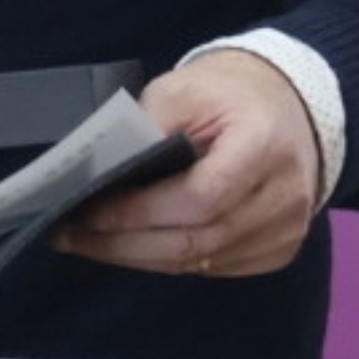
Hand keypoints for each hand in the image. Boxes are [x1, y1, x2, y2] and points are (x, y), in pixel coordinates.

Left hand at [53, 45, 323, 284]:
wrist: (286, 105)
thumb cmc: (227, 93)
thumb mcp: (181, 89)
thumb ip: (146, 130)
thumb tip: (100, 175)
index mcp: (263, 144)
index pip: (199, 198)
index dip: (139, 212)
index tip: (87, 210)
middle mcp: (284, 195)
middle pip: (197, 241)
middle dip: (125, 244)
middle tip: (72, 237)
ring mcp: (286, 229)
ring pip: (202, 263)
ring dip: (140, 258)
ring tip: (91, 244)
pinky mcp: (279, 249)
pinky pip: (216, 269)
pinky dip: (171, 262)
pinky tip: (135, 248)